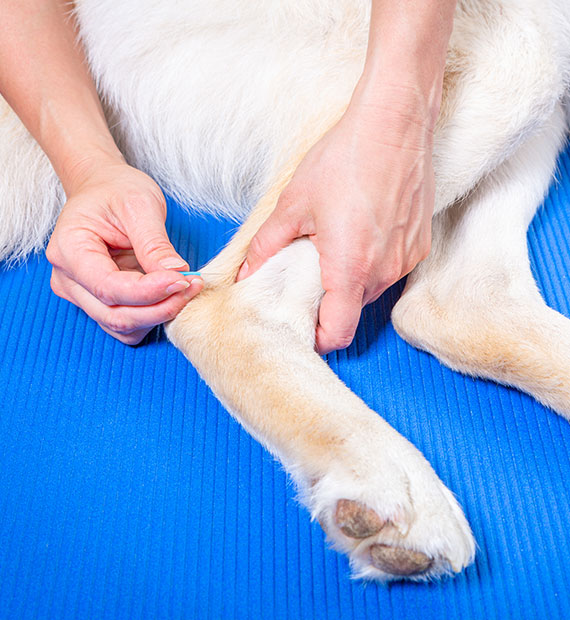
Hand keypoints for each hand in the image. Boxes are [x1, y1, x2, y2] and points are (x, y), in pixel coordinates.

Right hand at [46, 158, 202, 343]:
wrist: (103, 188)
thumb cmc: (116, 190)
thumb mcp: (139, 205)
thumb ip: (155, 243)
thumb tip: (177, 274)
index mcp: (69, 250)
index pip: (109, 287)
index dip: (149, 291)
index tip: (183, 280)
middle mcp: (69, 280)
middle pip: (115, 315)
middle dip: (160, 308)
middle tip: (193, 285)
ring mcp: (82, 295)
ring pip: (122, 327)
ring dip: (159, 315)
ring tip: (187, 287)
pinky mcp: (100, 303)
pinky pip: (128, 324)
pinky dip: (153, 316)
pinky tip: (172, 295)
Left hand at [237, 94, 433, 353]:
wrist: (394, 123)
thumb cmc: (344, 159)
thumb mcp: (293, 204)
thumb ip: (266, 246)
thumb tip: (246, 274)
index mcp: (349, 268)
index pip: (337, 334)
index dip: (315, 337)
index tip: (300, 325)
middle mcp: (384, 272)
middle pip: (351, 311)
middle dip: (326, 303)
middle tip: (304, 276)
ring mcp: (406, 260)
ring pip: (370, 290)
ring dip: (348, 281)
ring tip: (331, 248)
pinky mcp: (419, 245)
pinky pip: (390, 269)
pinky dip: (371, 264)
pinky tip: (358, 233)